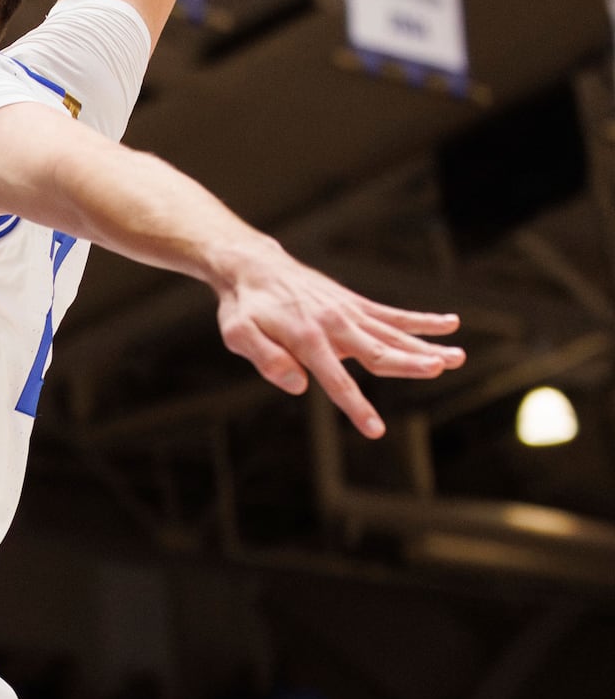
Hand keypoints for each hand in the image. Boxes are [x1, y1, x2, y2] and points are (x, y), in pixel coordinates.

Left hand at [216, 242, 463, 437]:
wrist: (253, 267)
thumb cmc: (243, 307)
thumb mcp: (239, 335)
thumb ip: (267, 359)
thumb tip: (299, 386)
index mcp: (307, 339)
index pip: (337, 381)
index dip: (357, 407)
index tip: (375, 431)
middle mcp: (334, 324)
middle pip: (379, 350)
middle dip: (409, 363)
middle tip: (438, 369)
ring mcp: (348, 312)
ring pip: (393, 333)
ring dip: (426, 345)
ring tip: (458, 357)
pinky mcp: (353, 304)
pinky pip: (392, 314)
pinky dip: (420, 320)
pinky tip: (449, 324)